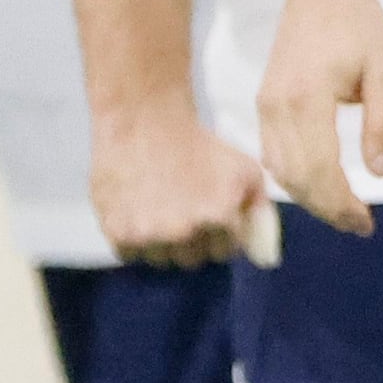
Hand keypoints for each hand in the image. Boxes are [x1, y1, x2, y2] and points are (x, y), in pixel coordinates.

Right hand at [90, 100, 263, 270]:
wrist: (146, 123)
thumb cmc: (200, 145)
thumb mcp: (246, 170)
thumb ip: (260, 211)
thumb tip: (265, 256)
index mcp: (218, 218)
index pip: (224, 251)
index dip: (219, 235)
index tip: (209, 218)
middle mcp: (184, 232)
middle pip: (192, 260)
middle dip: (192, 242)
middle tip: (183, 215)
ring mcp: (148, 235)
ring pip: (160, 259)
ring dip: (162, 244)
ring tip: (160, 213)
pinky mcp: (117, 232)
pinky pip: (130, 254)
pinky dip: (133, 241)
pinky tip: (138, 213)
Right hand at [256, 0, 382, 239]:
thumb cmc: (361, 26)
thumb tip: (380, 173)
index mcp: (308, 97)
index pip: (319, 169)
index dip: (340, 203)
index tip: (367, 222)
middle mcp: (277, 106)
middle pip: (295, 177)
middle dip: (327, 209)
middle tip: (360, 224)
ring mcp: (265, 105)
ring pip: (278, 171)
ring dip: (309, 198)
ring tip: (344, 212)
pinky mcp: (263, 104)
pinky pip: (271, 154)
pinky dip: (293, 178)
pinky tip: (320, 187)